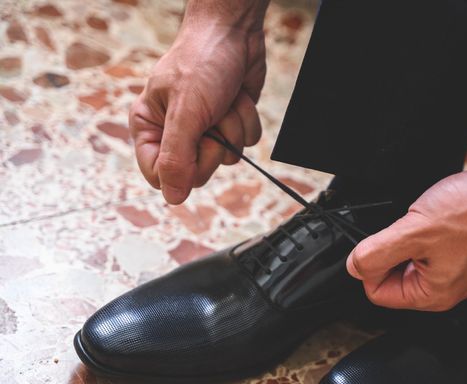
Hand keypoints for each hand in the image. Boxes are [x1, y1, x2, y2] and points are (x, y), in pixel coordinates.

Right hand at [129, 0, 267, 203]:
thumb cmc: (202, 62)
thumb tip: (173, 198)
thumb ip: (176, 157)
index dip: (180, 170)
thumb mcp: (185, 112)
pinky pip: (244, 143)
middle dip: (213, 144)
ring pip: (225, 158)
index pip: (158, 175)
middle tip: (211, 118)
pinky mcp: (228, 124)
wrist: (234, 32)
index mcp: (149, 127)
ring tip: (223, 100)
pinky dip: (246, 121)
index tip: (193, 147)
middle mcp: (174, 133)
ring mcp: (204, 130)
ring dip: (232, 128)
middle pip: (196, 173)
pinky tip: (237, 98)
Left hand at [345, 141, 466, 310]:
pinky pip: (430, 249)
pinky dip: (426, 232)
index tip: (380, 243)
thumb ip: (377, 252)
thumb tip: (354, 267)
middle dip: (392, 250)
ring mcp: (456, 272)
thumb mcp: (415, 230)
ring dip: (410, 238)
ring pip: (411, 260)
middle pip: (393, 277)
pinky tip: (437, 218)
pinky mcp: (463, 254)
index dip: (370, 266)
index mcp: (432, 295)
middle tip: (409, 229)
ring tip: (426, 221)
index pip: (378, 293)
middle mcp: (446, 290)